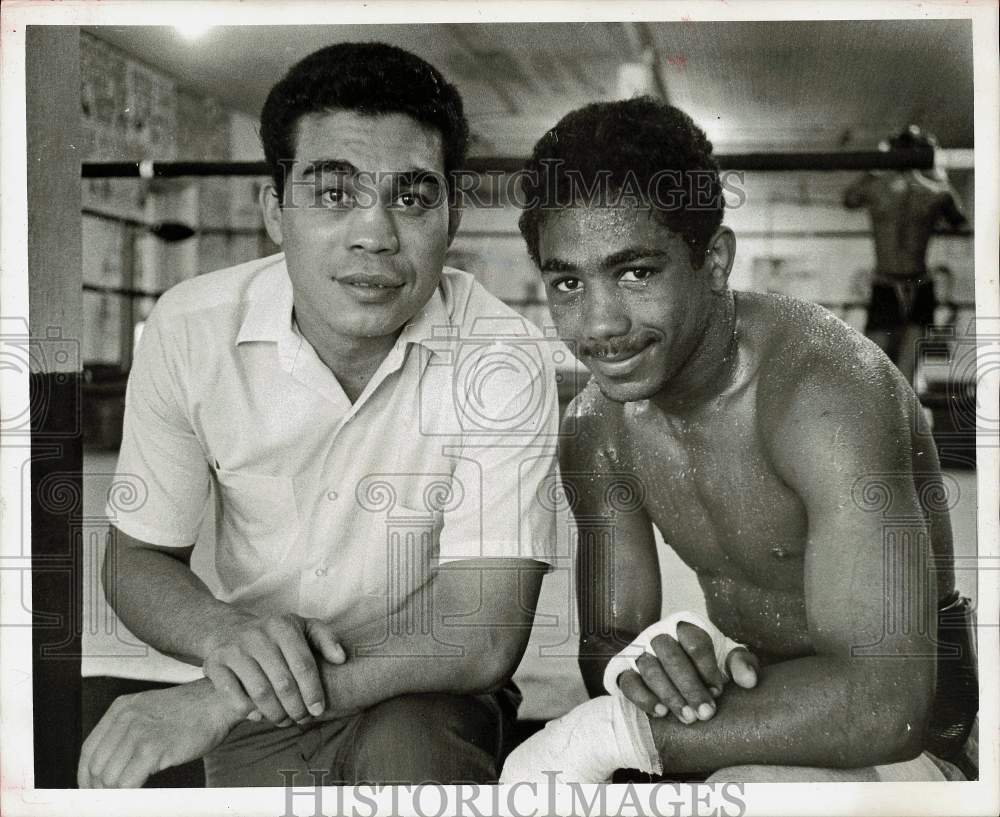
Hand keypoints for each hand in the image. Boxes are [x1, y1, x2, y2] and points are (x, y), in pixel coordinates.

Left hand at [78, 679, 240, 787]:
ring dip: (116, 794)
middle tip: (113, 799)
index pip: (89, 750)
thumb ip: (128, 733)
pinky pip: (127, 783)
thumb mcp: (150, 712)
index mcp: (121, 708)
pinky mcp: (154, 748)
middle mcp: (126, 718)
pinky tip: (140, 794)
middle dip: (101, 789)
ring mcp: (139, 732)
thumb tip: (108, 769)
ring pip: (109, 778)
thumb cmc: (190, 712)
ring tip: (129, 796)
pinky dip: (129, 795)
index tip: (92, 791)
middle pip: (96, 767)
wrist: (220, 701)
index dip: (86, 776)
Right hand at [202, 612, 345, 725]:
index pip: (303, 664)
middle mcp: (257, 635)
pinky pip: (232, 694)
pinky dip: (247, 710)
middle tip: (302, 719)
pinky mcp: (214, 663)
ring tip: (284, 720)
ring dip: (275, 713)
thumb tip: (341, 658)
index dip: (313, 691)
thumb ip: (326, 639)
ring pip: (259, 691)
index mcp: (283, 626)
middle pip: (283, 682)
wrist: (227, 629)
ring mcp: (234, 649)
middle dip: (296, 707)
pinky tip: (259, 716)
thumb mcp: (302, 627)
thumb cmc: (274, 634)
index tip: (319, 710)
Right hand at [618, 621, 759, 722]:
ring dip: (669, 694)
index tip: (718, 692)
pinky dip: (643, 698)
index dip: (706, 668)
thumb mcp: (725, 659)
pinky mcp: (624, 670)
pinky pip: (629, 682)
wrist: (673, 671)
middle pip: (671, 655)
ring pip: (650, 668)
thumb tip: (749, 681)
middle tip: (705, 713)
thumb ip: (740, 664)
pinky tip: (660, 712)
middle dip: (689, 686)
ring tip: (688, 718)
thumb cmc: (705, 664)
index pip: (694, 642)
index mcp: (685, 626)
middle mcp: (659, 634)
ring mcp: (639, 651)